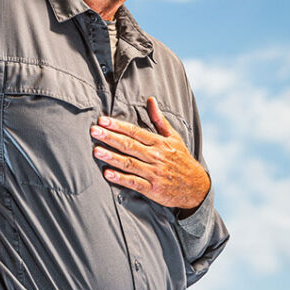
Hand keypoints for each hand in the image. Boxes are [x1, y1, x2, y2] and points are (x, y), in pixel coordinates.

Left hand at [90, 97, 209, 210]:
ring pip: (130, 163)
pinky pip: (135, 183)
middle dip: (110, 137)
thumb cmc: (182, 160)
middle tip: (94, 131)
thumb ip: (159, 120)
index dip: (118, 126)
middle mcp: (156, 157)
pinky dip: (121, 178)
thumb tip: (150, 100)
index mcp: (160, 143)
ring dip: (112, 157)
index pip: (136, 132)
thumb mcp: (174, 137)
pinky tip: (108, 174)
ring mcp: (154, 173)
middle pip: (130, 145)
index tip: (103, 120)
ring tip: (96, 151)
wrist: (196, 187)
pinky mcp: (153, 189)